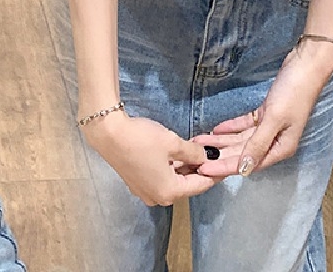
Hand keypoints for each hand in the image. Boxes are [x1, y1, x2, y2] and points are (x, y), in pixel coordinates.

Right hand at [83, 110, 217, 205]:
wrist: (107, 133)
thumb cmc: (142, 139)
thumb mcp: (172, 143)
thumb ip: (193, 153)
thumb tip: (206, 157)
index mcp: (170, 192)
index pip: (200, 185)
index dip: (214, 173)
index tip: (225, 164)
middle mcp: (157, 198)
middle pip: (185, 185)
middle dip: (197, 169)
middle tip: (208, 154)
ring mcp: (144, 191)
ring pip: (171, 181)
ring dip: (182, 168)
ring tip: (192, 151)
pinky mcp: (134, 182)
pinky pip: (158, 178)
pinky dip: (168, 168)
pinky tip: (171, 154)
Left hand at [193, 39, 332, 177]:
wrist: (305, 67)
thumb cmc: (293, 94)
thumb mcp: (274, 119)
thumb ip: (258, 144)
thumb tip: (244, 168)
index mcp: (280, 148)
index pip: (247, 163)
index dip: (225, 166)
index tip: (204, 168)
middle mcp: (275, 142)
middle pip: (242, 153)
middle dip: (218, 155)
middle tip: (195, 156)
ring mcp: (270, 127)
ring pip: (241, 139)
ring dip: (220, 140)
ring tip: (198, 140)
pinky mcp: (266, 114)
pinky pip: (245, 125)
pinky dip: (231, 127)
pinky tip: (215, 130)